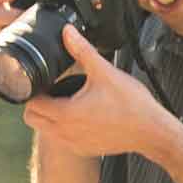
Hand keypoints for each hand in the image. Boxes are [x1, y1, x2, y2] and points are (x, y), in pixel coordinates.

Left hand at [21, 26, 176, 158]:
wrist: (151, 131)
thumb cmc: (131, 104)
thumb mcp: (105, 72)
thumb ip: (82, 50)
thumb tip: (68, 32)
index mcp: (65, 113)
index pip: (31, 104)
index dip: (34, 91)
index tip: (45, 81)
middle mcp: (63, 133)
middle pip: (32, 119)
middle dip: (37, 104)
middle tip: (52, 90)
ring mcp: (71, 144)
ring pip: (45, 130)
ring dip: (48, 117)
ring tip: (67, 101)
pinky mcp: (82, 150)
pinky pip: (61, 140)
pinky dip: (63, 128)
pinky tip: (80, 116)